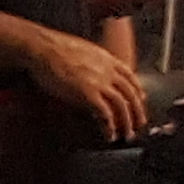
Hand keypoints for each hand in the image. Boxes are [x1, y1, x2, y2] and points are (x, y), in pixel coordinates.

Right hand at [24, 28, 148, 138]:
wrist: (43, 48)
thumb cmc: (53, 48)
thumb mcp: (81, 50)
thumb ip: (91, 60)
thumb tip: (87, 68)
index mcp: (106, 59)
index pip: (130, 76)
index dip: (137, 90)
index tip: (140, 100)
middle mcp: (108, 70)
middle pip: (130, 93)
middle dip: (137, 111)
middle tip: (138, 124)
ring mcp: (100, 82)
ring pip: (122, 105)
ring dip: (127, 122)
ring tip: (126, 135)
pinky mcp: (88, 94)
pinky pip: (105, 114)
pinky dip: (109, 127)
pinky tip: (109, 135)